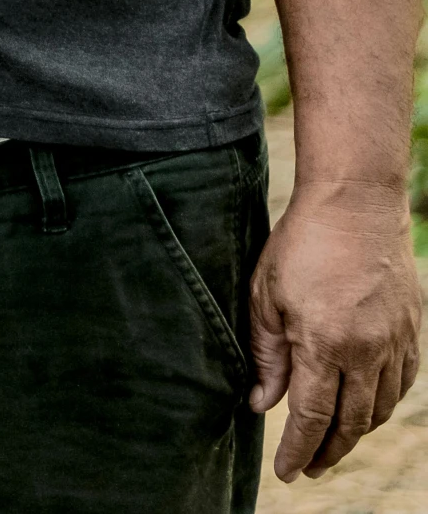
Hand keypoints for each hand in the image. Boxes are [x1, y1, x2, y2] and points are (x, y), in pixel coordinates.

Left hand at [250, 184, 420, 478]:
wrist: (355, 201)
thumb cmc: (301, 242)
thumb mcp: (266, 294)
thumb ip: (266, 355)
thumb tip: (262, 406)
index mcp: (324, 343)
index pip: (312, 417)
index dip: (298, 450)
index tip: (287, 473)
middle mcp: (366, 351)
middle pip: (350, 423)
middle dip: (328, 452)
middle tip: (310, 467)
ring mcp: (395, 341)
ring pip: (380, 408)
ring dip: (357, 432)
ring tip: (333, 441)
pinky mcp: (412, 328)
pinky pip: (404, 383)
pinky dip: (384, 404)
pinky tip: (367, 407)